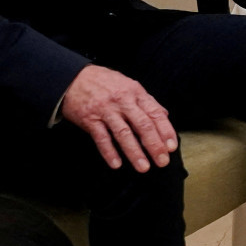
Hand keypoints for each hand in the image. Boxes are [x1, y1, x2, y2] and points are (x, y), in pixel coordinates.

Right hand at [61, 65, 176, 171]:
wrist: (73, 78)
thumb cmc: (105, 82)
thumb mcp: (129, 85)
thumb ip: (146, 101)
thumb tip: (164, 115)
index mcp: (136, 92)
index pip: (155, 113)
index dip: (165, 130)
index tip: (172, 146)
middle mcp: (123, 101)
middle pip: (142, 125)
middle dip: (154, 145)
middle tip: (162, 161)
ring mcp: (106, 110)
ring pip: (123, 133)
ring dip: (134, 152)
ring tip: (143, 167)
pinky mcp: (89, 119)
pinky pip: (101, 138)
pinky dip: (109, 152)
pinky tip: (116, 164)